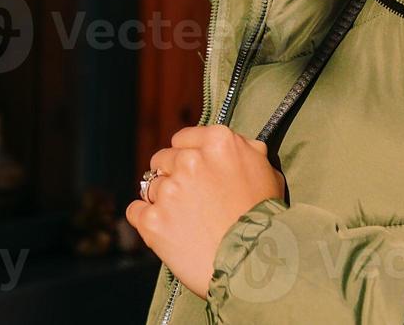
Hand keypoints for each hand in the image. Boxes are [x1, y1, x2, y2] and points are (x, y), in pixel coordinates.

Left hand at [126, 126, 285, 299]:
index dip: (189, 156)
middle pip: (163, 159)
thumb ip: (245, 151)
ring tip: (185, 221)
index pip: (183, 138)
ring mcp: (169, 190)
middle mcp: (191, 160)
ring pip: (150, 186)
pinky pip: (136, 211)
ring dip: (163, 200)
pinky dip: (146, 221)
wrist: (255, 265)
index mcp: (219, 141)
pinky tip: (165, 231)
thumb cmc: (267, 221)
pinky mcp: (153, 220)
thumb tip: (233, 145)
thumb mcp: (267, 173)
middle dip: (174, 177)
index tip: (196, 173)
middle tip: (191, 200)